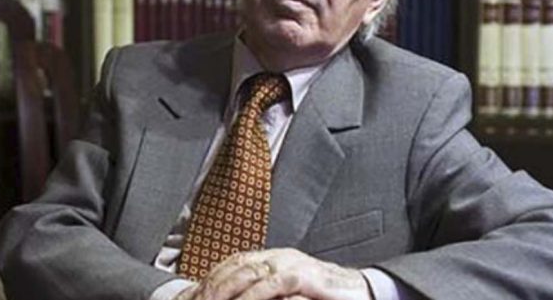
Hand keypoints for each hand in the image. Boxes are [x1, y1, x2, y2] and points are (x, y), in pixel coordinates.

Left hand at [190, 248, 371, 299]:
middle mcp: (277, 256)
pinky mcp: (305, 275)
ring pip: (249, 272)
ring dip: (226, 291)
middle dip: (211, 286)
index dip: (209, 280)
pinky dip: (254, 296)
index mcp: (270, 258)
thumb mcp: (286, 295)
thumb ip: (263, 295)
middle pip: (234, 266)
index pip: (231, 264)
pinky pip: (274, 284)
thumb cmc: (322, 298)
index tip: (192, 296)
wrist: (360, 293)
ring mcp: (291, 263)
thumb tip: (236, 298)